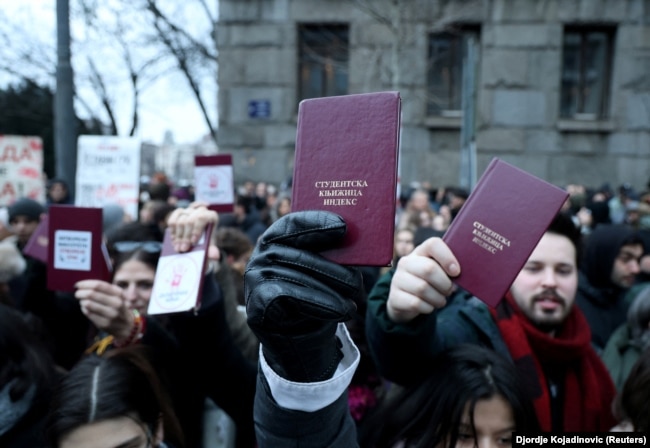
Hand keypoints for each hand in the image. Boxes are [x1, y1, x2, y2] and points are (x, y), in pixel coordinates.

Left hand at [75, 279, 133, 340]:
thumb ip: (105, 289)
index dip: (86, 284)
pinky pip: (88, 313)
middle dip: (80, 293)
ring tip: (82, 301)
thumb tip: (84, 285)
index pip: (99, 285)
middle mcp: (116, 303)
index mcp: (118, 294)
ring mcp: (110, 314)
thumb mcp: (117, 295)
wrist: (126, 326)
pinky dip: (84, 309)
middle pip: (91, 294)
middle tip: (77, 293)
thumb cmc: (118, 307)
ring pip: (88, 304)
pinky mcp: (104, 324)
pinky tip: (85, 308)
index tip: (78, 285)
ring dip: (82, 301)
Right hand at [167, 202, 217, 251]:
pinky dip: (172, 232)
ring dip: (178, 237)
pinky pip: (172, 220)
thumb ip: (212, 250)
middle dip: (185, 237)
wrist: (197, 237)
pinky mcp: (179, 212)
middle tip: (183, 249)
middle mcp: (200, 211)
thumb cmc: (205, 240)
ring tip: (178, 248)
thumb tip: (215, 256)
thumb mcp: (209, 245)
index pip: (202, 218)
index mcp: (211, 216)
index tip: (193, 242)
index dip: (197, 229)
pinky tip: (174, 241)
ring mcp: (189, 210)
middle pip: (190, 221)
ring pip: (180, 221)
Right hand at [245, 211, 361, 381]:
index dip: (317, 222)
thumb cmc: (310, 293)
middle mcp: (262, 255)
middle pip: (300, 255)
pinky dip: (317, 304)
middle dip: (333, 270)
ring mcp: (255, 278)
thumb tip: (356, 243)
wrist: (291, 334)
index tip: (343, 226)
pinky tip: (338, 313)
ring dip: (329, 295)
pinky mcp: (255, 302)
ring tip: (351, 307)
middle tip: (357, 284)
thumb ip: (329, 254)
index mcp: (276, 238)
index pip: (293, 223)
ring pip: (298, 279)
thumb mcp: (319, 271)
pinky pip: (288, 297)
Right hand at [387, 237, 459, 323]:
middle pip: (429, 269)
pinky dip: (428, 308)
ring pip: (423, 288)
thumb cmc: (429, 283)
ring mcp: (397, 279)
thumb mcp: (438, 272)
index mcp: (420, 252)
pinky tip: (429, 306)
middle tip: (449, 291)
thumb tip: (459, 275)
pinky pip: (416, 303)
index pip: (433, 244)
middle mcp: (406, 262)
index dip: (447, 257)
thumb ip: (448, 269)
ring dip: (438, 298)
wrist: (405, 301)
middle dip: (445, 284)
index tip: (456, 272)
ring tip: (440, 300)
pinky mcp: (394, 297)